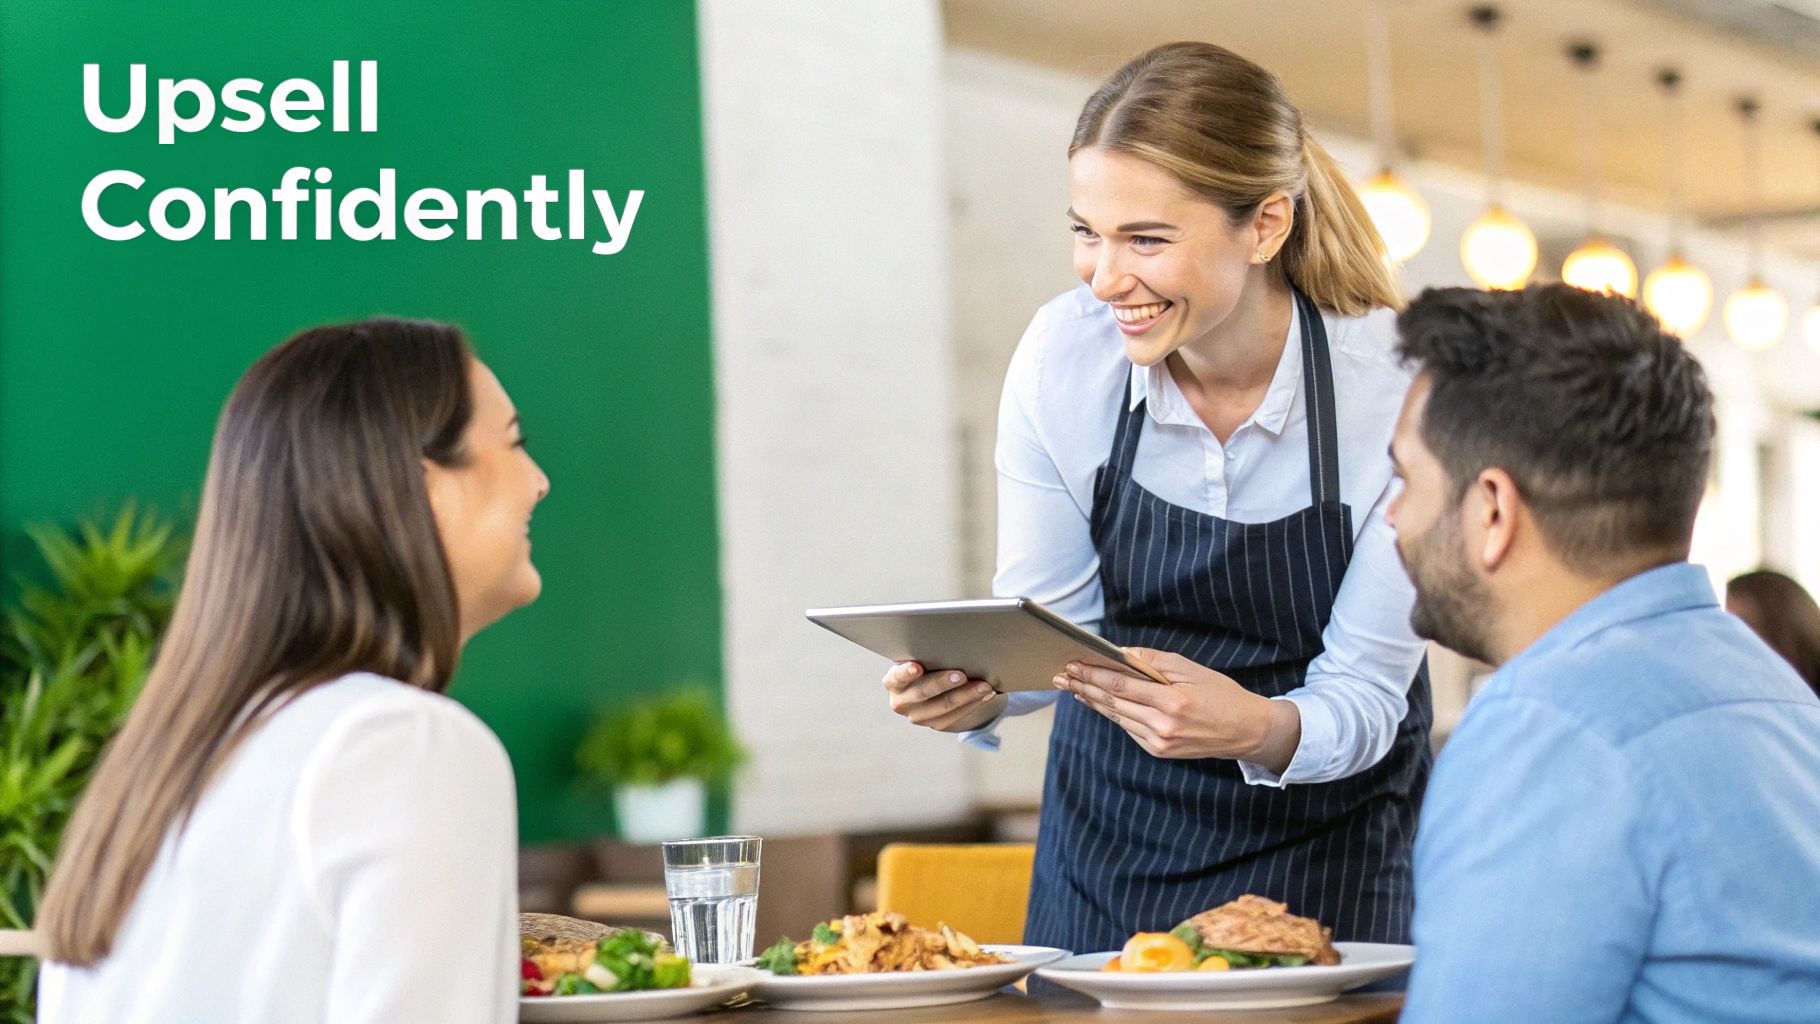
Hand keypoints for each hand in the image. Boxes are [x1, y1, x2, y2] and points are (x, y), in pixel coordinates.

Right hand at [883, 662, 1005, 732]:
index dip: (906, 672)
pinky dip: (973, 704)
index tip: (917, 666)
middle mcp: (901, 701)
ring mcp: (918, 716)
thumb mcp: (920, 657)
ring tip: (984, 685)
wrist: (931, 685)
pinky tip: (986, 694)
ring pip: (944, 707)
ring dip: (967, 695)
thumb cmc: (926, 662)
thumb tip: (950, 643)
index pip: (896, 677)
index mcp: (893, 680)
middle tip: (962, 674)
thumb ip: (926, 653)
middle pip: (923, 693)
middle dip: (944, 683)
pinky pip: (956, 716)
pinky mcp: (936, 724)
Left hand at [1054, 648, 1301, 770]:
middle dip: (1084, 687)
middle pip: (1112, 703)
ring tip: (1072, 687)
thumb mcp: (1190, 669)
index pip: (1121, 686)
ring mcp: (1160, 743)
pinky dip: (1112, 714)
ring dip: (1092, 701)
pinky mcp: (1160, 752)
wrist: (1246, 731)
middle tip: (1061, 676)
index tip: (1073, 664)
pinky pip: (1129, 729)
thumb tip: (1120, 654)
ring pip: (1116, 717)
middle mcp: (1163, 726)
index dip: (1093, 674)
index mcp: (1172, 702)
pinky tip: (1097, 702)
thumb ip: (1152, 662)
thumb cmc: (1221, 694)